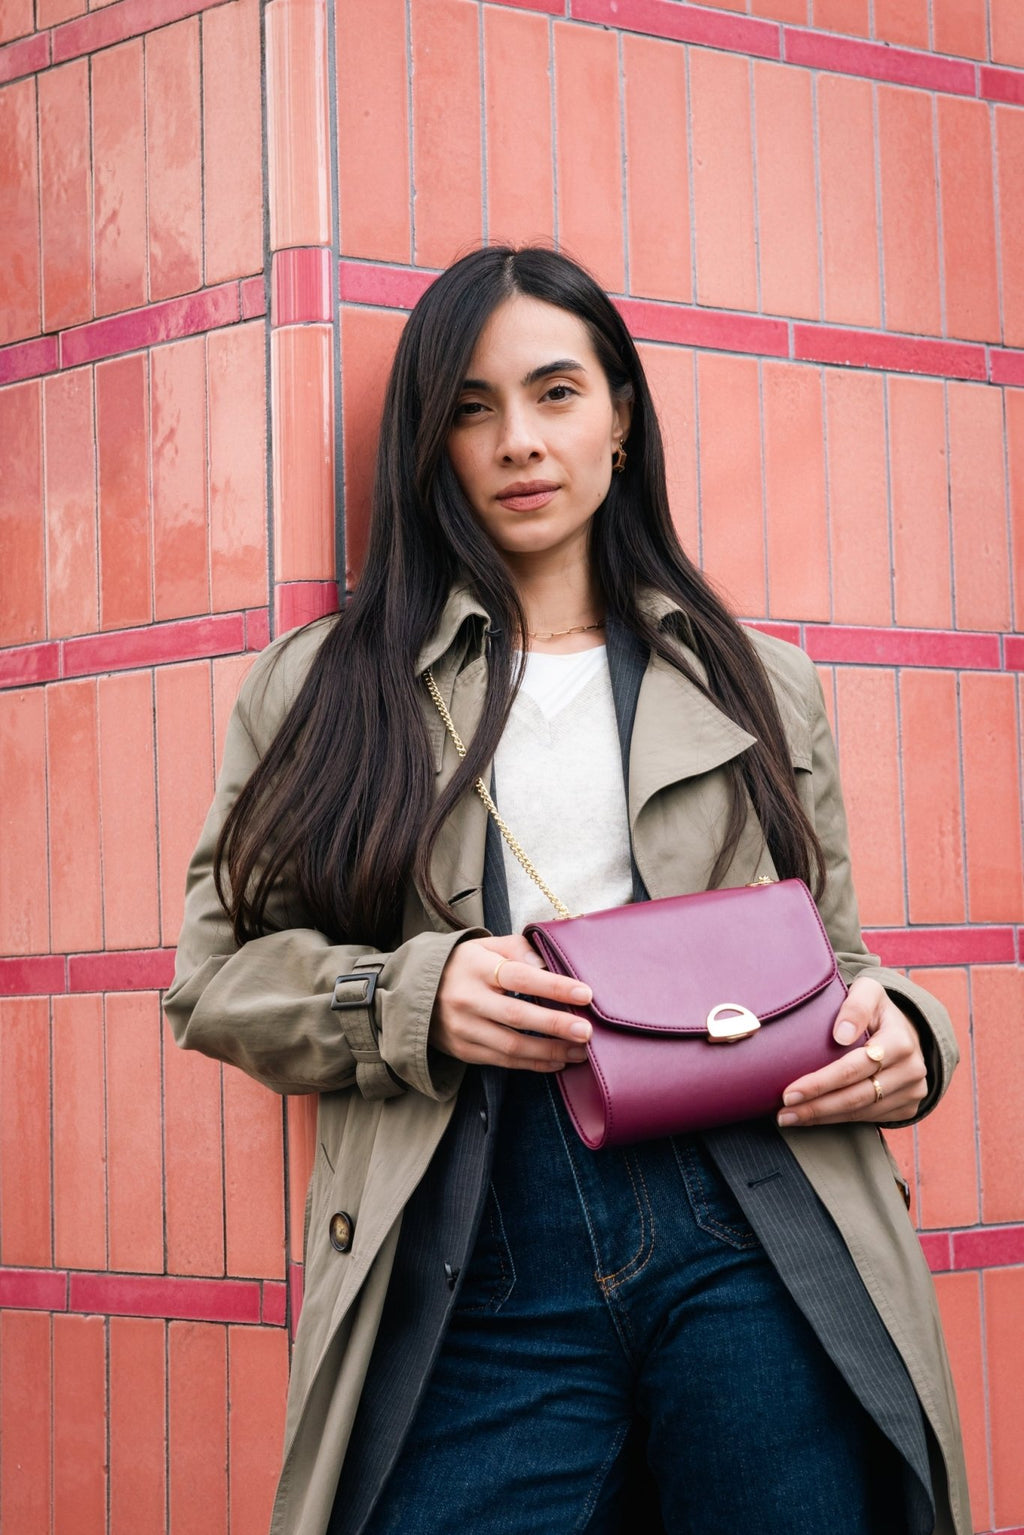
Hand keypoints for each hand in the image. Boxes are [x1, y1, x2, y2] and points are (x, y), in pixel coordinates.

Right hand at [430, 934, 593, 1071]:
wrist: (413, 992)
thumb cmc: (463, 965)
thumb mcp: (484, 947)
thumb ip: (517, 949)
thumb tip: (546, 963)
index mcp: (476, 967)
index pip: (520, 977)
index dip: (553, 986)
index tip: (585, 993)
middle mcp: (468, 999)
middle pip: (517, 1015)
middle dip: (556, 1025)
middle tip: (587, 1031)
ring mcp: (464, 1028)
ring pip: (511, 1045)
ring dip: (550, 1051)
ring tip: (580, 1052)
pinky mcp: (463, 1050)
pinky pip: (503, 1061)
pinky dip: (532, 1064)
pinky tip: (556, 1061)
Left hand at [776, 976, 926, 1128]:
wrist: (905, 1030)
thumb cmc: (877, 1009)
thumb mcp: (868, 992)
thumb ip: (855, 1006)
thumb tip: (841, 1035)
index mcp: (900, 1041)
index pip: (855, 1067)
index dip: (821, 1082)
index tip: (790, 1092)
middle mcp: (911, 1070)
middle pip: (856, 1096)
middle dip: (816, 1107)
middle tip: (783, 1113)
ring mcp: (912, 1092)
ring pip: (861, 1112)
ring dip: (823, 1117)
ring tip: (791, 1118)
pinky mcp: (907, 1107)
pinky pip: (869, 1118)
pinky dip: (838, 1120)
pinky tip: (814, 1118)